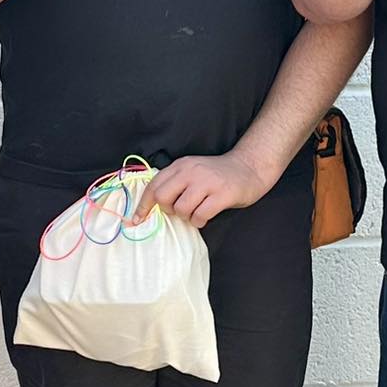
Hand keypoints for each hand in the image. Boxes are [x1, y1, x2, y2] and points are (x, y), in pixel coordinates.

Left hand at [130, 146, 277, 228]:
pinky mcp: (222, 194)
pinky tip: (205, 216)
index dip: (143, 205)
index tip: (137, 219)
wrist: (249, 168)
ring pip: (181, 209)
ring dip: (187, 217)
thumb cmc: (217, 175)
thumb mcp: (193, 171)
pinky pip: (200, 215)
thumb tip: (153, 206)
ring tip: (196, 212)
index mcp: (181, 165)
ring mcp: (207, 182)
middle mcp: (192, 171)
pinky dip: (199, 221)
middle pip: (163, 198)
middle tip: (180, 211)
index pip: (154, 186)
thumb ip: (175, 183)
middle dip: (167, 210)